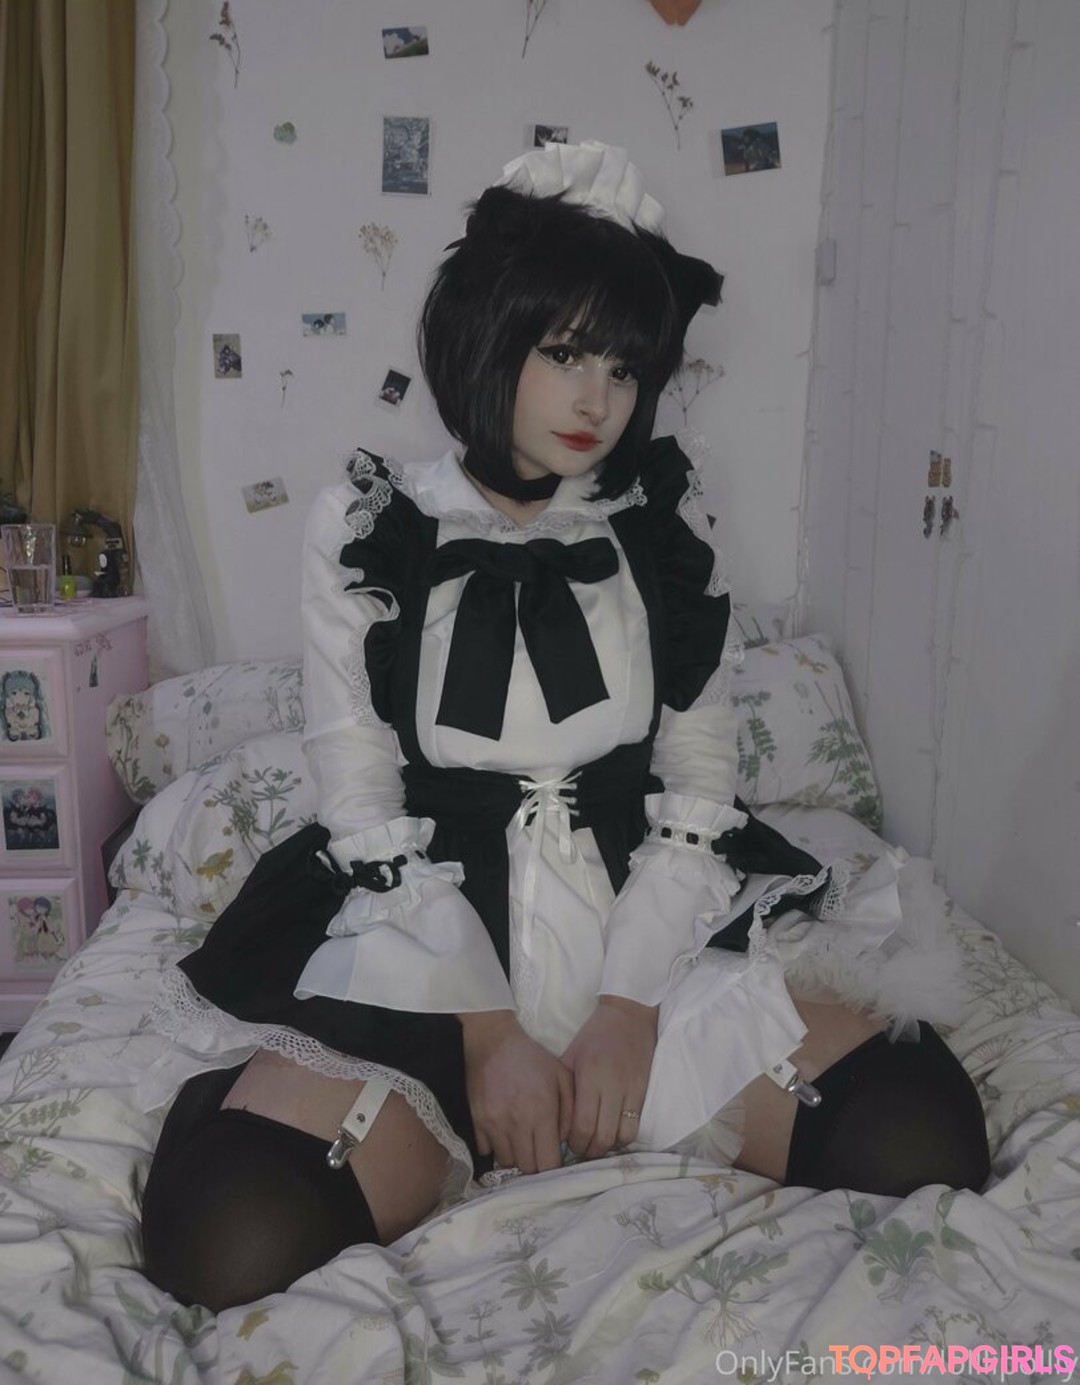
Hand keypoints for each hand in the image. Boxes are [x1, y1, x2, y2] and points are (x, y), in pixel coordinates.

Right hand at [460, 1010, 573, 1173]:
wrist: (493, 1041)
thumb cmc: (532, 1058)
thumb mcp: (562, 1076)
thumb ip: (571, 1111)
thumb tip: (565, 1140)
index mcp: (541, 1112)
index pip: (548, 1163)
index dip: (554, 1168)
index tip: (556, 1158)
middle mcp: (516, 1123)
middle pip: (527, 1168)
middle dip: (536, 1166)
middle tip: (540, 1151)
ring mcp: (493, 1124)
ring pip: (507, 1162)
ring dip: (517, 1157)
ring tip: (523, 1142)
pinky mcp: (477, 1122)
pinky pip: (487, 1151)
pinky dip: (496, 1148)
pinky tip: (504, 1134)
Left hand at [561, 995, 657, 1158]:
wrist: (629, 1016)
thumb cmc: (594, 1036)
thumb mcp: (571, 1056)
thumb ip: (563, 1088)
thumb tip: (554, 1121)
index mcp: (590, 1076)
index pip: (583, 1124)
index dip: (576, 1142)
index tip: (570, 1144)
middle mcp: (612, 1085)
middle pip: (603, 1136)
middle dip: (590, 1150)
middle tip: (582, 1150)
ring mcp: (632, 1090)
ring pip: (623, 1136)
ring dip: (609, 1147)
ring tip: (599, 1143)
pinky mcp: (645, 1092)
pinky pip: (636, 1126)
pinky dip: (624, 1136)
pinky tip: (614, 1133)